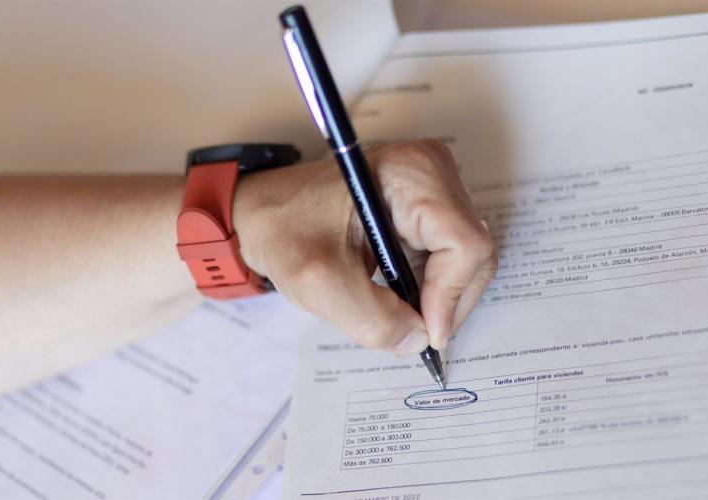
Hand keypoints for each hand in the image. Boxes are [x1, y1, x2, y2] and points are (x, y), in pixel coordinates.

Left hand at [234, 140, 496, 354]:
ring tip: (399, 314)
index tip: (424, 333)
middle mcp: (433, 171)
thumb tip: (420, 339)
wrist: (266, 212)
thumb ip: (372, 319)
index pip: (464, 245)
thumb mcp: (318, 282)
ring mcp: (434, 187)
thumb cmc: (284, 231)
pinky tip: (399, 297)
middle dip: (446, 301)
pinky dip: (431, 287)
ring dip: (438, 297)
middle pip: (472, 253)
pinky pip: (449, 256)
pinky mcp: (428, 205)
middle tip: (412, 333)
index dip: (450, 297)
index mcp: (411, 173)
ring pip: (465, 260)